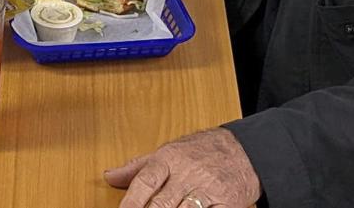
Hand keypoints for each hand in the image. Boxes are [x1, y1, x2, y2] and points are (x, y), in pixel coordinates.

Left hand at [105, 128, 260, 207]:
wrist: (243, 150)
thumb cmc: (200, 150)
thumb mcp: (167, 152)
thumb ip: (137, 167)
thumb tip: (109, 176)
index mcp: (169, 159)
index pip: (145, 181)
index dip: (131, 201)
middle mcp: (187, 173)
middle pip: (162, 202)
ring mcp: (207, 189)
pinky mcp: (226, 203)